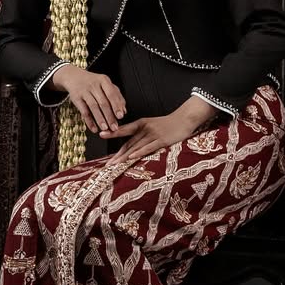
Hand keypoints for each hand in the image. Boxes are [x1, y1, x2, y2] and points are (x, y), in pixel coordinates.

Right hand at [50, 65, 126, 133]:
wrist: (73, 76)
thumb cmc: (93, 82)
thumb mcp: (105, 84)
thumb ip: (116, 96)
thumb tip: (124, 111)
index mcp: (104, 80)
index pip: (112, 94)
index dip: (116, 106)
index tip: (120, 116)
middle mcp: (94, 85)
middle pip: (103, 102)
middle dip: (109, 116)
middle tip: (114, 127)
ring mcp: (84, 91)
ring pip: (93, 107)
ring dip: (100, 119)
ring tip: (105, 128)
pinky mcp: (76, 98)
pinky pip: (83, 111)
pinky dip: (89, 121)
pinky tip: (94, 128)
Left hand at [102, 97, 216, 162]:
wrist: (184, 119)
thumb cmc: (167, 124)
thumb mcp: (152, 125)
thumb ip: (141, 134)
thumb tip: (130, 146)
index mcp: (141, 123)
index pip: (124, 130)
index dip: (113, 132)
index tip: (101, 134)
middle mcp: (145, 129)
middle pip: (128, 143)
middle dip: (117, 154)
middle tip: (107, 163)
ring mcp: (153, 134)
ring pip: (136, 147)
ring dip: (124, 157)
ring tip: (115, 165)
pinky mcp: (161, 140)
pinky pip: (148, 147)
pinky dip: (139, 152)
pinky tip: (131, 158)